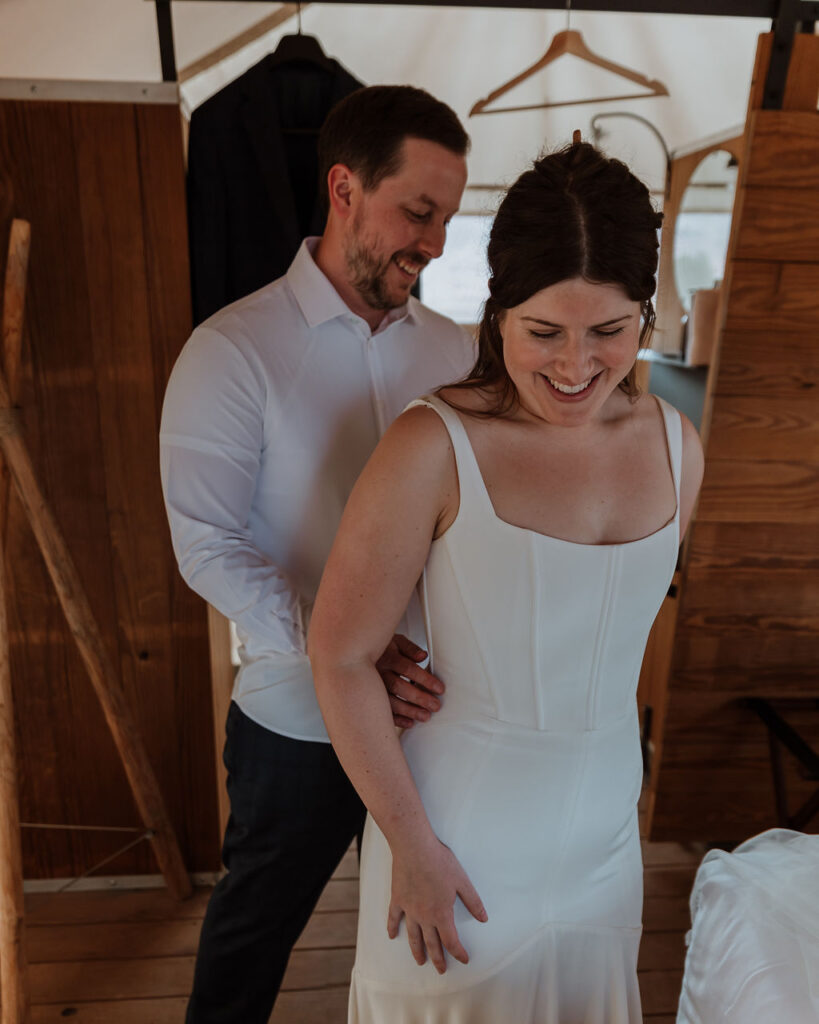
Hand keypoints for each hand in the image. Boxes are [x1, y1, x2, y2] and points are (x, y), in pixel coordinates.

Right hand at [376, 634, 444, 728]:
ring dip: (409, 710)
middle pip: (398, 686)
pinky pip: (380, 711)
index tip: (440, 689)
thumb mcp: (396, 641)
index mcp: (387, 656)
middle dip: (419, 697)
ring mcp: (371, 687)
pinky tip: (410, 723)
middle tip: (436, 706)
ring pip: (389, 701)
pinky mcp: (367, 698)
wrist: (355, 652)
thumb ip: (410, 648)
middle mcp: (378, 672)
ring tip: (426, 716)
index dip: (424, 679)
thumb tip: (423, 656)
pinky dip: (396, 719)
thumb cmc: (383, 648)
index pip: (407, 668)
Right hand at [388, 837, 487, 973]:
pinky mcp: (397, 899)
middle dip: (438, 959)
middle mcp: (424, 917)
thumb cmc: (440, 862)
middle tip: (441, 970)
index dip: (458, 953)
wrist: (414, 848)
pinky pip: (393, 918)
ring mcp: (409, 909)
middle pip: (431, 944)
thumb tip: (484, 918)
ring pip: (413, 936)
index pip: (451, 941)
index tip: (463, 959)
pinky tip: (392, 936)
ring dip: (417, 951)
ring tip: (420, 962)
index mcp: (441, 914)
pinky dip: (392, 928)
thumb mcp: (462, 881)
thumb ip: (473, 902)